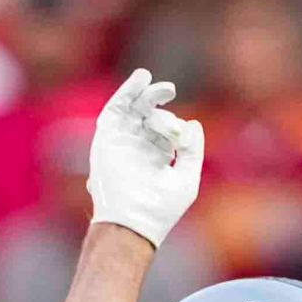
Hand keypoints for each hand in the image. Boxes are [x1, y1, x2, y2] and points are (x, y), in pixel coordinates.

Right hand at [88, 69, 203, 250]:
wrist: (131, 223)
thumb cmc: (160, 210)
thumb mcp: (186, 180)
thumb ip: (193, 151)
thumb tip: (194, 123)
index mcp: (158, 157)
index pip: (169, 130)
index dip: (175, 127)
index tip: (179, 138)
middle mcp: (139, 147)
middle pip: (150, 113)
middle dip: (160, 100)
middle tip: (169, 90)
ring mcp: (123, 142)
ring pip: (133, 108)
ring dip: (145, 91)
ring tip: (154, 81)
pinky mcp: (107, 140)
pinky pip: (115, 110)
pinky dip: (126, 92)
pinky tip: (141, 79)